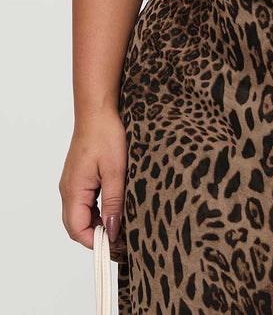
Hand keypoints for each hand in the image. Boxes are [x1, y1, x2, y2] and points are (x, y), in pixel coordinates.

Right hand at [59, 109, 127, 262]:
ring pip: (80, 215)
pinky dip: (96, 211)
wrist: (98, 111)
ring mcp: (72, 184)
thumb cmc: (106, 135)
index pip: (77, 229)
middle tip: (119, 241)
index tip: (115, 246)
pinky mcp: (78, 178)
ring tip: (119, 227)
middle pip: (76, 225)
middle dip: (96, 236)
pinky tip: (112, 209)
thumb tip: (113, 230)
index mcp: (74, 190)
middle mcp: (68, 190)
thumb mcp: (116, 170)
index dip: (95, 242)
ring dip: (96, 224)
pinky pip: (83, 203)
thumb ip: (114, 202)